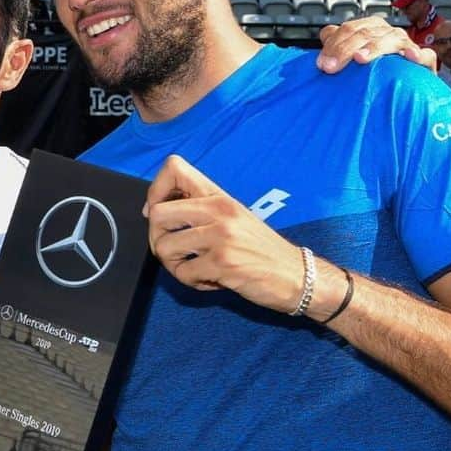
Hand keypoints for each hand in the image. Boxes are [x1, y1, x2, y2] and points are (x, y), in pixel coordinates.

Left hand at [144, 155, 307, 312]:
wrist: (297, 275)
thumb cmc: (260, 248)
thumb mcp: (233, 216)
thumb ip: (198, 209)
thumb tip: (152, 210)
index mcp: (218, 196)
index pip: (173, 168)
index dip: (156, 191)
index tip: (161, 215)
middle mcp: (219, 210)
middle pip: (157, 214)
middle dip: (157, 238)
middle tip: (175, 251)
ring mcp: (221, 236)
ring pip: (164, 247)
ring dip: (173, 265)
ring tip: (194, 268)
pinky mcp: (223, 263)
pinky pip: (183, 273)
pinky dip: (191, 282)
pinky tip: (210, 279)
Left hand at [316, 16, 436, 73]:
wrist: (404, 88)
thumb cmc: (372, 71)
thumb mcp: (350, 56)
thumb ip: (337, 44)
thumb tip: (325, 34)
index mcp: (369, 28)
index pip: (348, 29)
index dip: (333, 44)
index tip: (321, 64)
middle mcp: (387, 32)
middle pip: (365, 34)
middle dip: (345, 50)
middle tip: (330, 68)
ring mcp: (406, 44)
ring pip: (391, 39)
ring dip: (375, 48)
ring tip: (360, 58)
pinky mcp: (425, 60)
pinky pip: (426, 55)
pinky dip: (419, 54)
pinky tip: (410, 57)